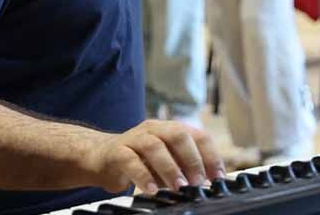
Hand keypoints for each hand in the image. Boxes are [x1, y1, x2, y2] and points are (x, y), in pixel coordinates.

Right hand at [84, 119, 223, 195]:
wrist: (100, 157)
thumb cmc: (139, 162)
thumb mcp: (166, 165)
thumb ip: (183, 169)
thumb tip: (206, 184)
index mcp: (171, 130)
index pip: (197, 136)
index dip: (210, 156)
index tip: (218, 177)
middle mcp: (154, 129)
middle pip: (178, 135)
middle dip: (192, 159)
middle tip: (198, 182)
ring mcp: (134, 138)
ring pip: (154, 146)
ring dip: (169, 167)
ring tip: (179, 186)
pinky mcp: (116, 151)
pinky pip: (130, 160)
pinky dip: (142, 175)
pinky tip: (150, 189)